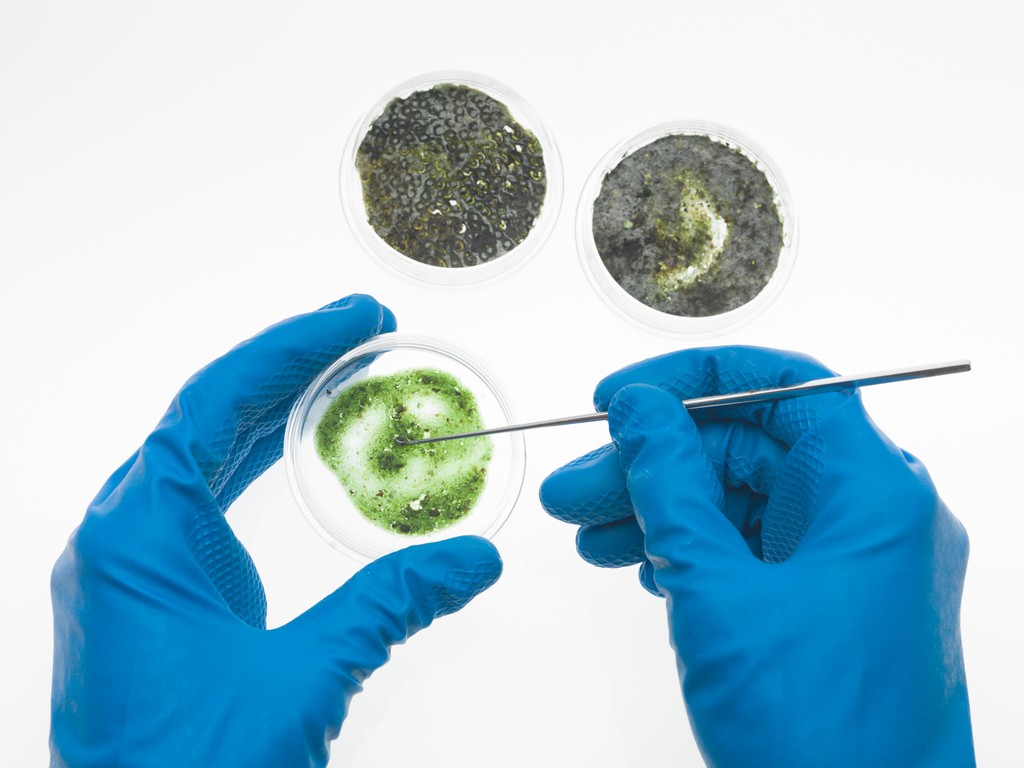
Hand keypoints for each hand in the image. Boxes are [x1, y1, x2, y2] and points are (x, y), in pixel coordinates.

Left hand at [50, 295, 502, 766]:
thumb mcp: (305, 679)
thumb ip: (391, 605)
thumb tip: (471, 560)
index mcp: (139, 540)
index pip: (215, 404)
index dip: (290, 351)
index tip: (353, 323)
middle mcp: (121, 544)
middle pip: (207, 419)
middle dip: (287, 371)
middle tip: (359, 337)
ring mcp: (128, 574)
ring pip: (200, 460)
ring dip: (269, 416)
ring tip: (338, 380)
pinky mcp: (146, 602)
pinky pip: (198, 506)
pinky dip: (250, 467)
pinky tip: (293, 453)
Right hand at [540, 346, 973, 766]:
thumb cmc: (818, 737)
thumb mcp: (716, 590)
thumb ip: (669, 483)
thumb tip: (640, 409)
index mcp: (872, 492)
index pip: (782, 385)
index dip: (691, 380)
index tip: (622, 398)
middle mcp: (872, 519)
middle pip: (749, 451)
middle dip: (654, 466)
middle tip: (579, 488)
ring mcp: (853, 568)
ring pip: (744, 505)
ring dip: (662, 513)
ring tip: (589, 534)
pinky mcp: (829, 610)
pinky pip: (754, 553)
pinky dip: (693, 554)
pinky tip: (641, 565)